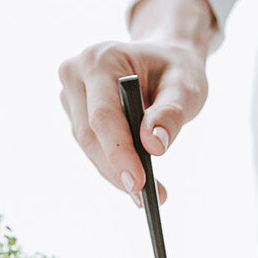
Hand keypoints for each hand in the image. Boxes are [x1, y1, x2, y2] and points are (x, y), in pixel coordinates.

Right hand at [58, 0, 212, 204]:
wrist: (163, 58)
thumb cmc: (175, 69)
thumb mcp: (186, 87)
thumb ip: (171, 114)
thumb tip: (153, 146)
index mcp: (101, 59)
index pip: (103, 115)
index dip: (118, 153)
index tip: (139, 184)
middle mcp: (77, 73)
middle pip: (91, 135)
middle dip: (118, 171)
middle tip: (150, 198)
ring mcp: (71, 93)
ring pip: (88, 146)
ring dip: (116, 173)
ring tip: (149, 195)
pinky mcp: (74, 112)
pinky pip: (91, 146)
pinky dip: (113, 166)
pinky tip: (135, 181)